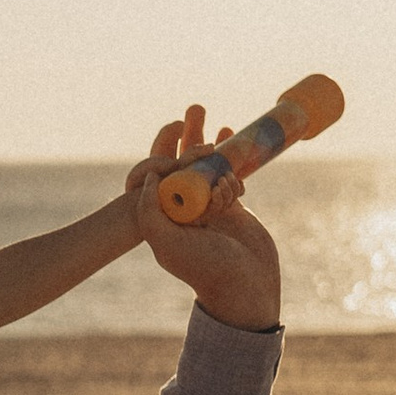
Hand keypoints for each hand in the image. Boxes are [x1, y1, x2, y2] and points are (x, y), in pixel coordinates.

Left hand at [127, 108, 281, 331]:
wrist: (246, 285)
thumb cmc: (206, 267)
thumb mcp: (167, 242)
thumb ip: (151, 212)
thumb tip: (149, 178)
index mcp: (163, 220)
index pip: (161, 177)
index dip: (167, 151)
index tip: (176, 128)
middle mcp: (184, 214)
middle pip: (186, 167)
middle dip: (191, 138)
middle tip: (196, 109)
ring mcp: (208, 211)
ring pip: (210, 171)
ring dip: (216, 146)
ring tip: (223, 122)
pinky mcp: (231, 211)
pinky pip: (230, 180)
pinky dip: (236, 163)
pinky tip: (239, 144)